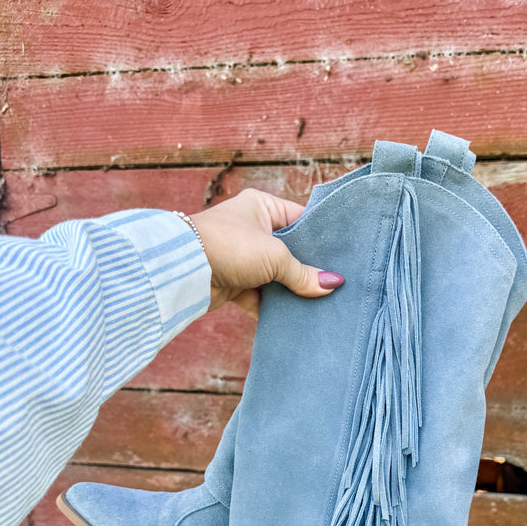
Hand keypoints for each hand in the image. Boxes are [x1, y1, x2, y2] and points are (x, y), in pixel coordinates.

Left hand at [190, 189, 343, 317]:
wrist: (185, 271)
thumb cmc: (230, 246)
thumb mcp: (275, 257)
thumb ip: (304, 273)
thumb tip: (331, 285)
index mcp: (262, 207)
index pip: (300, 220)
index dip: (320, 239)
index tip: (342, 257)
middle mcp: (252, 229)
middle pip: (290, 251)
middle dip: (307, 270)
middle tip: (334, 285)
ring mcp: (242, 257)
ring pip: (276, 276)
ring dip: (291, 291)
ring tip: (319, 304)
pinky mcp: (234, 283)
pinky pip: (260, 296)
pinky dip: (273, 308)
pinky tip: (293, 319)